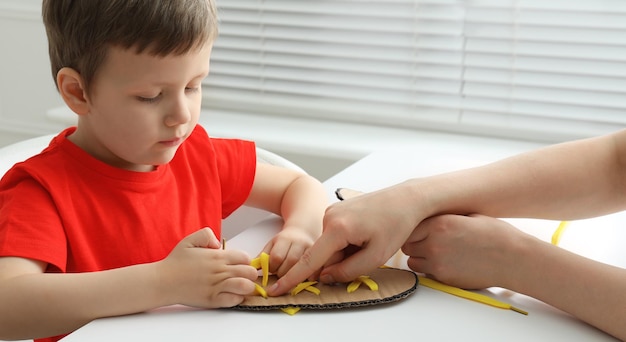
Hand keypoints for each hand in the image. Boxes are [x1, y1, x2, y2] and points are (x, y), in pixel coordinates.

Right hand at [157, 228, 257, 307]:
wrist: (162, 282)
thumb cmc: (176, 262)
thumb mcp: (189, 240)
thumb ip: (206, 235)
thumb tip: (218, 243)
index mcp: (217, 257)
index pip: (245, 257)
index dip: (245, 261)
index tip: (239, 264)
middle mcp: (219, 271)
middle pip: (250, 272)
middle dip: (249, 273)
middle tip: (241, 275)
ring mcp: (217, 286)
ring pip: (246, 286)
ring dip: (247, 286)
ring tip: (239, 286)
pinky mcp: (212, 300)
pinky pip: (234, 300)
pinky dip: (237, 298)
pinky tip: (231, 294)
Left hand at [260, 223, 318, 277]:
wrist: (303, 230)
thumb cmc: (285, 241)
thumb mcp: (271, 244)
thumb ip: (262, 256)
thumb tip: (251, 269)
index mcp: (285, 239)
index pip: (277, 256)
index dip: (272, 267)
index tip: (270, 271)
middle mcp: (299, 243)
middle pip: (290, 262)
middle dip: (283, 274)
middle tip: (279, 277)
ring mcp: (311, 249)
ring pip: (303, 267)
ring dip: (295, 278)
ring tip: (290, 280)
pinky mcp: (321, 255)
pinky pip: (316, 269)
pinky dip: (310, 277)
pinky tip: (305, 279)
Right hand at [268, 186, 419, 295]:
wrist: (405, 199)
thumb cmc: (395, 225)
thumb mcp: (376, 255)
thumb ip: (348, 271)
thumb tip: (325, 277)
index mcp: (337, 228)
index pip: (311, 260)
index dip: (293, 278)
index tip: (276, 290)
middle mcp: (328, 216)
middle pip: (325, 254)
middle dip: (343, 261)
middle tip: (369, 249)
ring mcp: (330, 211)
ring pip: (330, 246)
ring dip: (347, 251)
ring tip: (369, 238)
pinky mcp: (335, 211)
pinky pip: (335, 236)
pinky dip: (347, 242)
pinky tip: (365, 232)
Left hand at [402, 214, 524, 288]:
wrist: (512, 258)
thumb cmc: (494, 234)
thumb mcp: (466, 216)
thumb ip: (443, 218)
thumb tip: (427, 216)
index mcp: (439, 224)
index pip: (409, 226)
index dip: (412, 228)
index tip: (418, 228)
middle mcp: (434, 244)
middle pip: (407, 245)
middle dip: (413, 243)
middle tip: (425, 241)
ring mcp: (438, 263)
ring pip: (412, 261)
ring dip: (419, 257)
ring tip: (434, 253)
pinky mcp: (444, 278)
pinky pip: (426, 274)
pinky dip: (430, 270)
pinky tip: (445, 263)